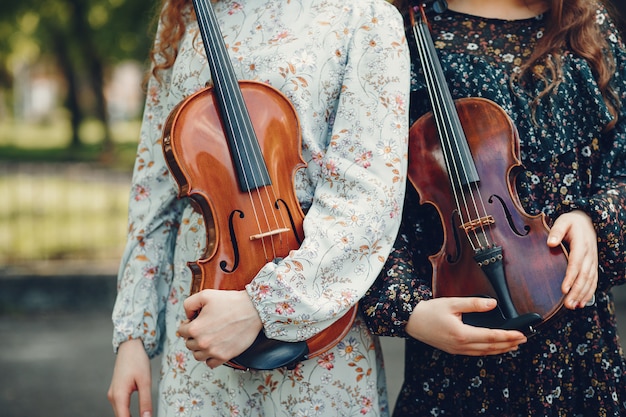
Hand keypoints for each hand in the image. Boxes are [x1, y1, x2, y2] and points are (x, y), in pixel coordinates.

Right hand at [107, 339, 152, 416]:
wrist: (130, 346)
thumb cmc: (137, 360)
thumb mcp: (145, 381)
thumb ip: (146, 401)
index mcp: (119, 395)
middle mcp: (113, 396)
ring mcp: (113, 394)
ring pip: (120, 412)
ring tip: (143, 416)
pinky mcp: (116, 391)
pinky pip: (121, 406)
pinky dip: (127, 412)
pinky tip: (136, 414)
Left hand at [178, 289, 262, 367]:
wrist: (253, 310)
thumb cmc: (231, 302)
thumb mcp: (205, 295)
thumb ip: (189, 304)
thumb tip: (187, 316)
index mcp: (195, 328)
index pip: (181, 331)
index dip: (187, 324)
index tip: (195, 321)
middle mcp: (203, 342)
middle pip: (189, 344)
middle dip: (193, 336)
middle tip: (204, 328)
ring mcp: (214, 351)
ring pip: (197, 355)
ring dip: (200, 348)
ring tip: (209, 338)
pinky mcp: (225, 356)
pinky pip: (210, 363)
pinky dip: (210, 357)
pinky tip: (215, 348)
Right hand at [406, 297, 526, 355]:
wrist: (411, 321)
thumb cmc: (429, 311)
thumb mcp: (452, 303)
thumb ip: (473, 303)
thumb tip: (492, 304)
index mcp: (462, 334)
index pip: (491, 336)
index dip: (508, 336)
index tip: (520, 333)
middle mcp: (461, 345)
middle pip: (491, 347)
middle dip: (509, 344)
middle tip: (523, 340)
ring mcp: (457, 350)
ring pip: (484, 352)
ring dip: (500, 349)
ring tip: (513, 345)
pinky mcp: (453, 350)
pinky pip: (476, 353)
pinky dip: (488, 351)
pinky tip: (493, 347)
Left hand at [547, 210, 597, 308]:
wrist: (587, 221)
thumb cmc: (572, 222)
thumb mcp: (563, 221)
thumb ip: (556, 231)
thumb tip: (550, 243)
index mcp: (581, 244)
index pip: (575, 263)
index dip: (570, 277)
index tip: (564, 289)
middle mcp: (589, 255)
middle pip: (584, 276)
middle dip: (576, 291)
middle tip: (568, 304)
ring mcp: (592, 261)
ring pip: (589, 281)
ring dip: (582, 295)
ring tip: (572, 306)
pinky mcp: (592, 265)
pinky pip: (593, 281)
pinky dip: (588, 293)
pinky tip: (581, 302)